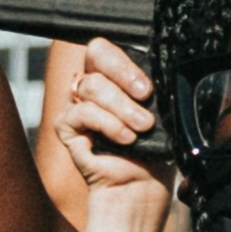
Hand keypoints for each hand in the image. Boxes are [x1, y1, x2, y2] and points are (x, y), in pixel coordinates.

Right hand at [34, 34, 160, 192]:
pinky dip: (107, 124)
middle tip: (145, 97)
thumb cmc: (155, 148)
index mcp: (116, 74)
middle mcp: (94, 84)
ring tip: (141, 128)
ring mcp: (78, 103)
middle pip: (97, 53)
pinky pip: (82, 111)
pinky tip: (125, 139)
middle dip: (124, 74)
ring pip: (93, 85)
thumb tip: (160, 64)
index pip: (109, 46)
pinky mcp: (67, 126)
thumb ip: (154, 82)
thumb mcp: (163, 108)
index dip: (125, 60)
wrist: (141, 185)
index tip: (148, 88)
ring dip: (122, 108)